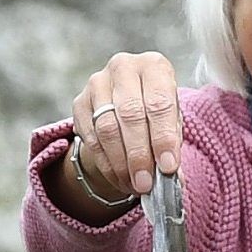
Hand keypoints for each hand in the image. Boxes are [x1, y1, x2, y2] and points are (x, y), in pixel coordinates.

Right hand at [51, 53, 180, 217]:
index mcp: (154, 66)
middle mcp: (124, 67)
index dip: (163, 138)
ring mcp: (97, 82)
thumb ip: (172, 147)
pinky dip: (105, 163)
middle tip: (145, 184)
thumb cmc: (157, 113)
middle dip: (139, 155)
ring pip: (107, 128)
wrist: (128, 105)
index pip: (159, 102)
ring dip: (120, 163)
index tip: (167, 167)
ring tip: (134, 186)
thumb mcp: (172, 124)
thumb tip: (172, 179)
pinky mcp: (79, 101)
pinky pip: (90, 136)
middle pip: (130, 114)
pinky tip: (118, 178)